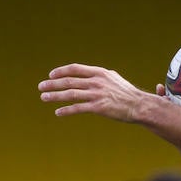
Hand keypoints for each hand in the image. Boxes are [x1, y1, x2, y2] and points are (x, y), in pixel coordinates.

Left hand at [38, 65, 159, 121]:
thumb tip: (93, 73)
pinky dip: (66, 110)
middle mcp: (96, 82)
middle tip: (41, 86)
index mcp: (99, 73)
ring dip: (55, 96)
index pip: (75, 69)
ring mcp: (97, 94)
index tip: (51, 75)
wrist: (138, 105)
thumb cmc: (127, 92)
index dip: (61, 71)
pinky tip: (58, 112)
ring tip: (44, 97)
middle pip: (69, 81)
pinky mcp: (98, 107)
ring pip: (70, 94)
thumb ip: (102, 75)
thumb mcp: (114, 78)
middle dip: (53, 84)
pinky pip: (78, 108)